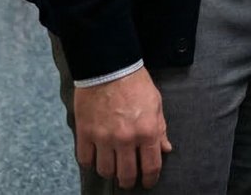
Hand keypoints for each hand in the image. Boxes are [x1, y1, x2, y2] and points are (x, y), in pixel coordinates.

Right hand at [72, 67, 173, 188]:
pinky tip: (96, 158)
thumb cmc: (136, 84)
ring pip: (105, 170)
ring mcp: (103, 138)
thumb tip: (165, 149)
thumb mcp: (156, 104)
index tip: (148, 182)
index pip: (151, 166)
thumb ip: (160, 129)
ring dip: (110, 172)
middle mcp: (126, 139)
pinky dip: (91, 162)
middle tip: (129, 180)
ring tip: (113, 168)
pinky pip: (85, 159)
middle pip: (126, 174)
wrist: (109, 68)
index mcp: (147, 132)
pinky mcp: (85, 134)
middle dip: (129, 181)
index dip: (150, 179)